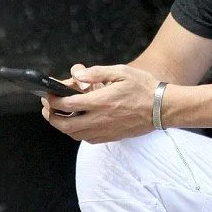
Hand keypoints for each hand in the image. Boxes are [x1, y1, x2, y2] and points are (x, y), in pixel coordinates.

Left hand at [41, 64, 158, 143]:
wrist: (162, 108)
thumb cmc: (144, 88)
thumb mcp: (121, 72)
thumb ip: (96, 72)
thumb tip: (77, 75)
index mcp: (100, 101)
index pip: (66, 104)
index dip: (52, 99)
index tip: (48, 94)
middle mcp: (99, 119)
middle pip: (65, 124)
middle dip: (51, 116)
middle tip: (48, 108)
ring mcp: (105, 130)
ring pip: (74, 134)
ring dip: (63, 126)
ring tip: (60, 115)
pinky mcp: (111, 137)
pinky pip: (88, 139)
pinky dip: (78, 133)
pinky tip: (80, 123)